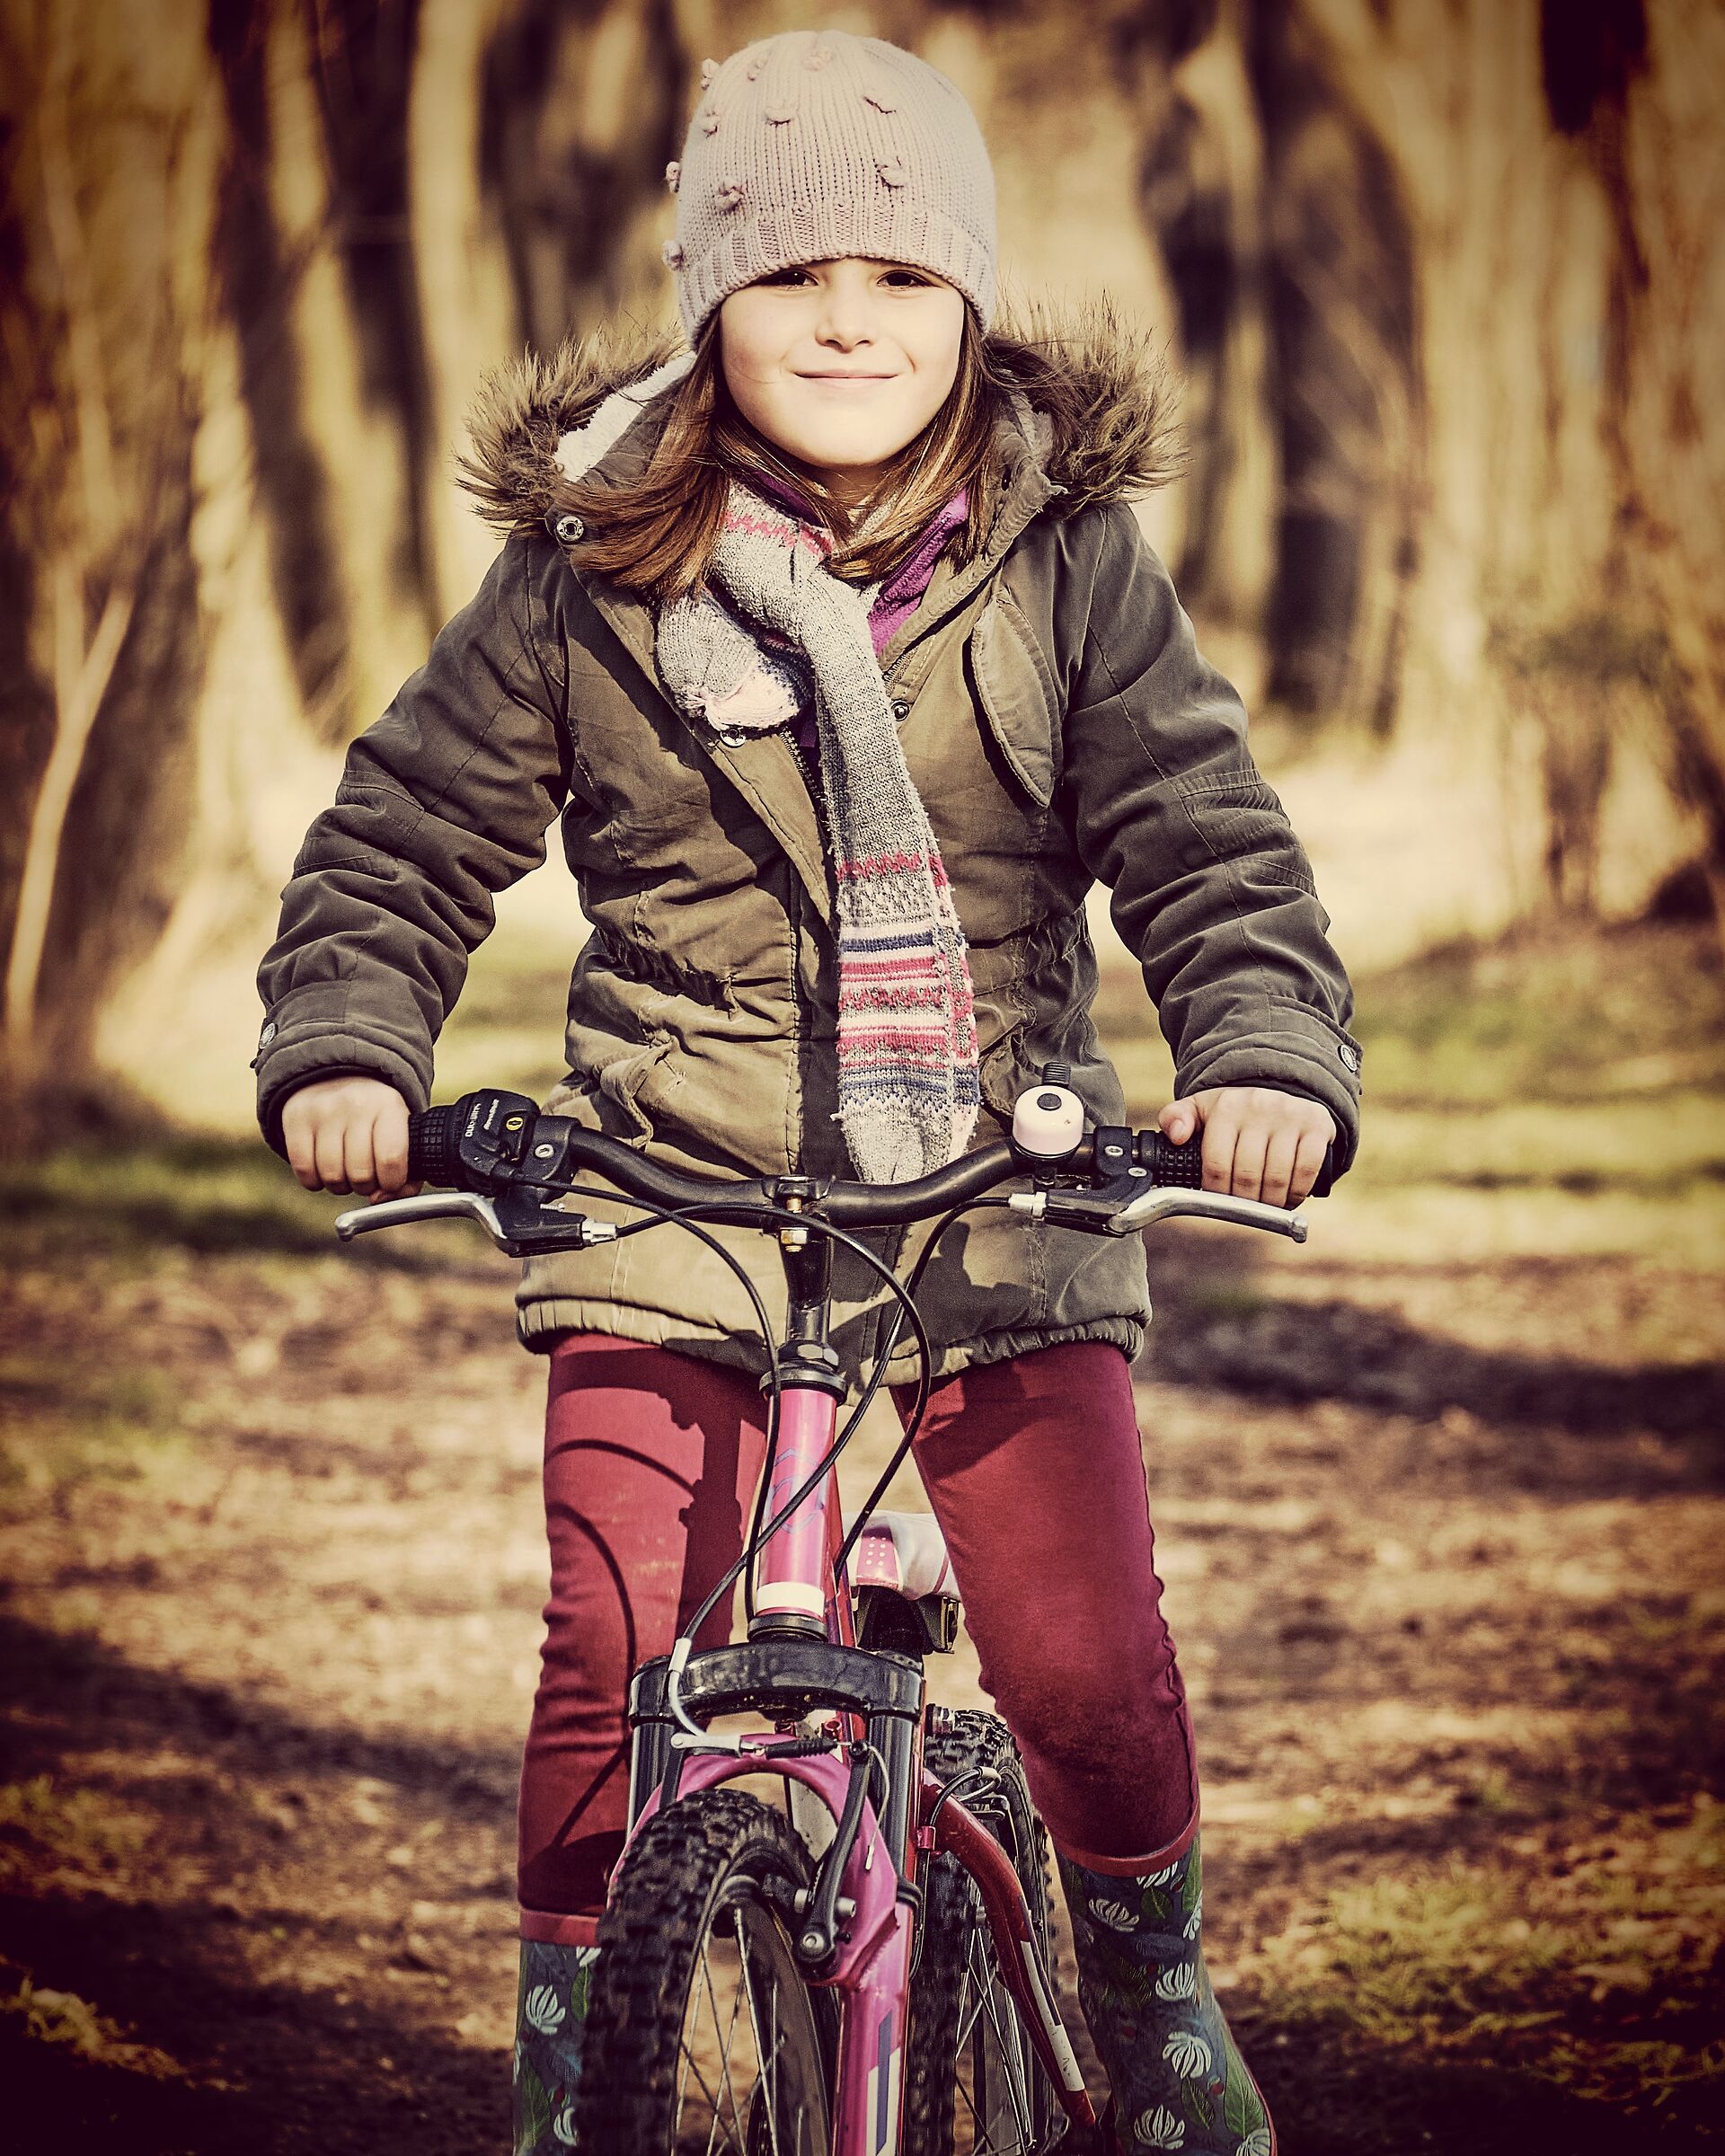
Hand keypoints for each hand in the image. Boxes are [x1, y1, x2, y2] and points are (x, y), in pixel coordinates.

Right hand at [280, 1077, 419, 1199]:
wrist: (336, 1075)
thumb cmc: (375, 1117)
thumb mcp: (401, 1132)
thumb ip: (407, 1175)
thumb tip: (379, 1201)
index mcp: (389, 1105)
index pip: (391, 1158)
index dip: (391, 1182)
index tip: (390, 1182)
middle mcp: (356, 1104)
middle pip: (360, 1173)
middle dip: (365, 1186)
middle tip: (366, 1176)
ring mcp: (323, 1110)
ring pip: (332, 1176)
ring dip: (341, 1186)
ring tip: (346, 1172)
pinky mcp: (296, 1119)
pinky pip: (305, 1171)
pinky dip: (315, 1181)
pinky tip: (323, 1169)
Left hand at [1157, 1085, 1334, 1207]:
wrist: (1277, 1087)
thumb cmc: (1233, 1111)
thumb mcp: (1199, 1108)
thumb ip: (1175, 1118)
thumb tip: (1176, 1136)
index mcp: (1225, 1107)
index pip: (1217, 1164)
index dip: (1217, 1192)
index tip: (1220, 1200)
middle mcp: (1258, 1107)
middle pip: (1247, 1176)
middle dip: (1244, 1202)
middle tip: (1244, 1208)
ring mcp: (1289, 1115)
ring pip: (1277, 1178)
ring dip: (1271, 1203)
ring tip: (1265, 1207)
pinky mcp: (1316, 1124)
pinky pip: (1306, 1171)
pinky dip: (1297, 1193)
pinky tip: (1288, 1198)